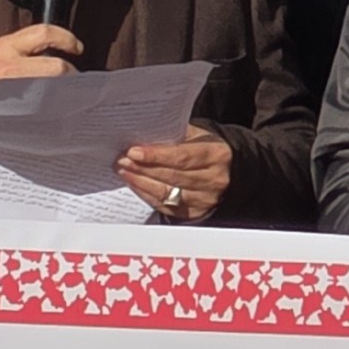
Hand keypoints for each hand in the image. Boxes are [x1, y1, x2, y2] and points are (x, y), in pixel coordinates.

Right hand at [0, 22, 83, 118]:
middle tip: (73, 77)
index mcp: (5, 47)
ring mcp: (14, 92)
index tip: (76, 47)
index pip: (44, 33)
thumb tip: (59, 48)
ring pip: (56, 90)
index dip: (66, 38)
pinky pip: (46, 110)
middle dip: (71, 73)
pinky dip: (57, 109)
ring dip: (67, 92)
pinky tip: (56, 108)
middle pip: (57, 67)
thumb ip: (26, 47)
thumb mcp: (0, 53)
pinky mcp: (17, 113)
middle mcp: (9, 68)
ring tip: (66, 93)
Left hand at [117, 127, 231, 222]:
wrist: (227, 169)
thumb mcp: (196, 135)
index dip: (156, 156)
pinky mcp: (195, 213)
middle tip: (121, 160)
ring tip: (123, 171)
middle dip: (142, 168)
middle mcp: (214, 180)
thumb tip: (141, 137)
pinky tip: (134, 183)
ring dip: (140, 182)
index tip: (133, 152)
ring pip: (166, 193)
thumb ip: (174, 135)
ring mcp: (205, 199)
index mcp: (216, 155)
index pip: (182, 157)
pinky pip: (165, 206)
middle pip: (172, 176)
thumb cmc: (205, 147)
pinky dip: (146, 195)